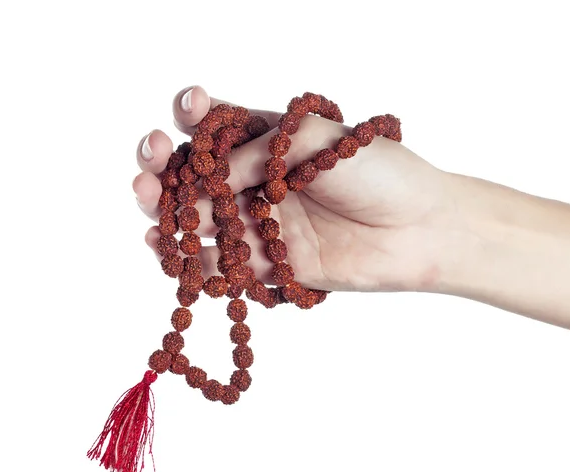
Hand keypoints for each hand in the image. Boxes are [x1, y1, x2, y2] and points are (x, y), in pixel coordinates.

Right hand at [133, 85, 453, 292]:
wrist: (420, 228)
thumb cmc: (379, 173)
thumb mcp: (318, 142)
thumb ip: (258, 155)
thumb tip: (209, 176)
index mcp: (271, 141)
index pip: (219, 125)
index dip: (193, 115)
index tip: (187, 109)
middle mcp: (260, 183)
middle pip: (198, 177)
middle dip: (166, 168)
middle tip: (150, 167)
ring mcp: (263, 224)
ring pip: (203, 222)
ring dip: (170, 216)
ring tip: (149, 208)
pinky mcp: (273, 264)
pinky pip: (227, 264)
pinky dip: (197, 262)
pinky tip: (168, 253)